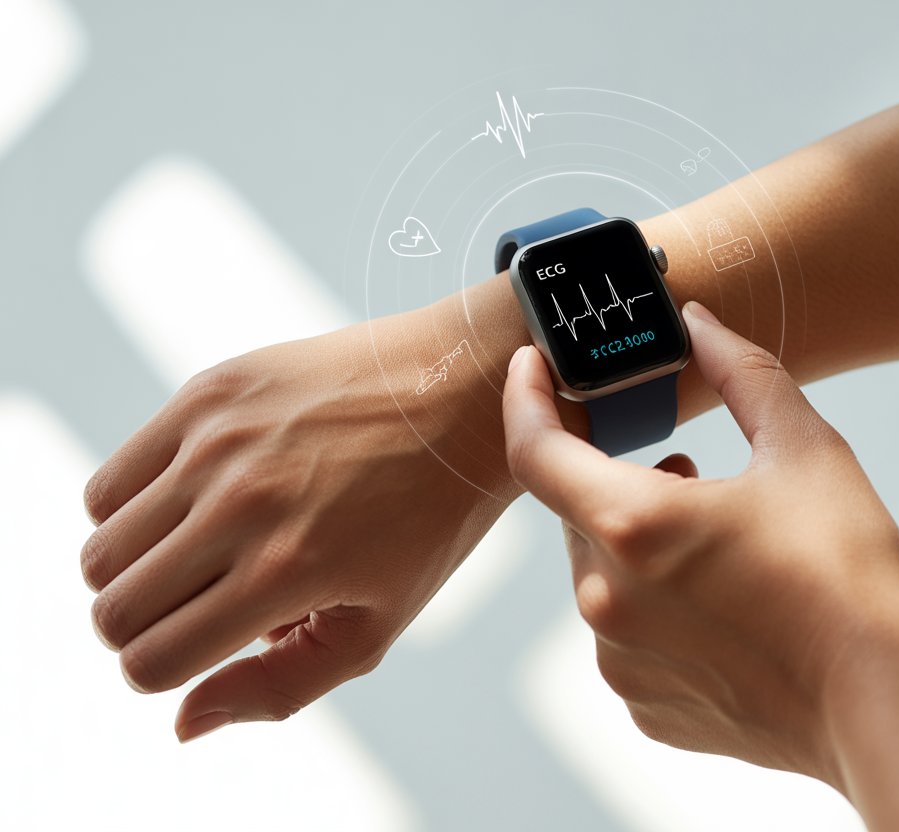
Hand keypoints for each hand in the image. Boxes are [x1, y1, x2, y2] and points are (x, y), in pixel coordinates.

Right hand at [81, 299, 518, 741]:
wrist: (462, 392)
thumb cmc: (428, 519)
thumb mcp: (377, 622)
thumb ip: (279, 684)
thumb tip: (181, 722)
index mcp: (286, 571)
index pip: (151, 660)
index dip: (167, 670)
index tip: (206, 645)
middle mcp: (241, 504)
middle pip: (112, 608)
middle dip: (147, 626)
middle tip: (203, 602)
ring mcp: (218, 443)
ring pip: (98, 546)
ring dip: (138, 569)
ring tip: (203, 552)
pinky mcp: (208, 394)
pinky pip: (112, 482)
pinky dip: (136, 509)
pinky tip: (197, 502)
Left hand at [502, 301, 898, 787]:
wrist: (882, 708)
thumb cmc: (848, 579)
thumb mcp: (805, 450)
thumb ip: (742, 373)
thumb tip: (699, 325)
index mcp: (632, 524)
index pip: (534, 450)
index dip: (525, 399)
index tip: (532, 370)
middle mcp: (606, 598)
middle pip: (578, 513)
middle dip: (620, 482)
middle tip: (688, 473)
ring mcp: (620, 660)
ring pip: (602, 576)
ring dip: (640, 547)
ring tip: (716, 543)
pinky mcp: (643, 704)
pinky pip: (627, 635)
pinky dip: (656, 608)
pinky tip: (722, 606)